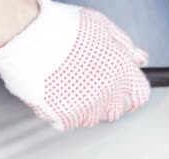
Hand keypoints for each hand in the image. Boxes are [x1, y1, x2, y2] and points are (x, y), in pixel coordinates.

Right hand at [0, 0, 150, 130]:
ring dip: (84, 105)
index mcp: (122, 74)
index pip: (139, 96)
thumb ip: (125, 47)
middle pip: (116, 110)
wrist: (28, 38)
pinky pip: (69, 121)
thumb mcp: (102, 28)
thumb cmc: (63, 29)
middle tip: (86, 79)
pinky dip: (62, 110)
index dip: (129, 90)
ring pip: (91, 117)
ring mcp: (86, 110)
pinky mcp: (64, 119)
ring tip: (67, 81)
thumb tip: (140, 59)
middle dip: (107, 98)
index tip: (120, 85)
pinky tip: (54, 89)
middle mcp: (108, 96)